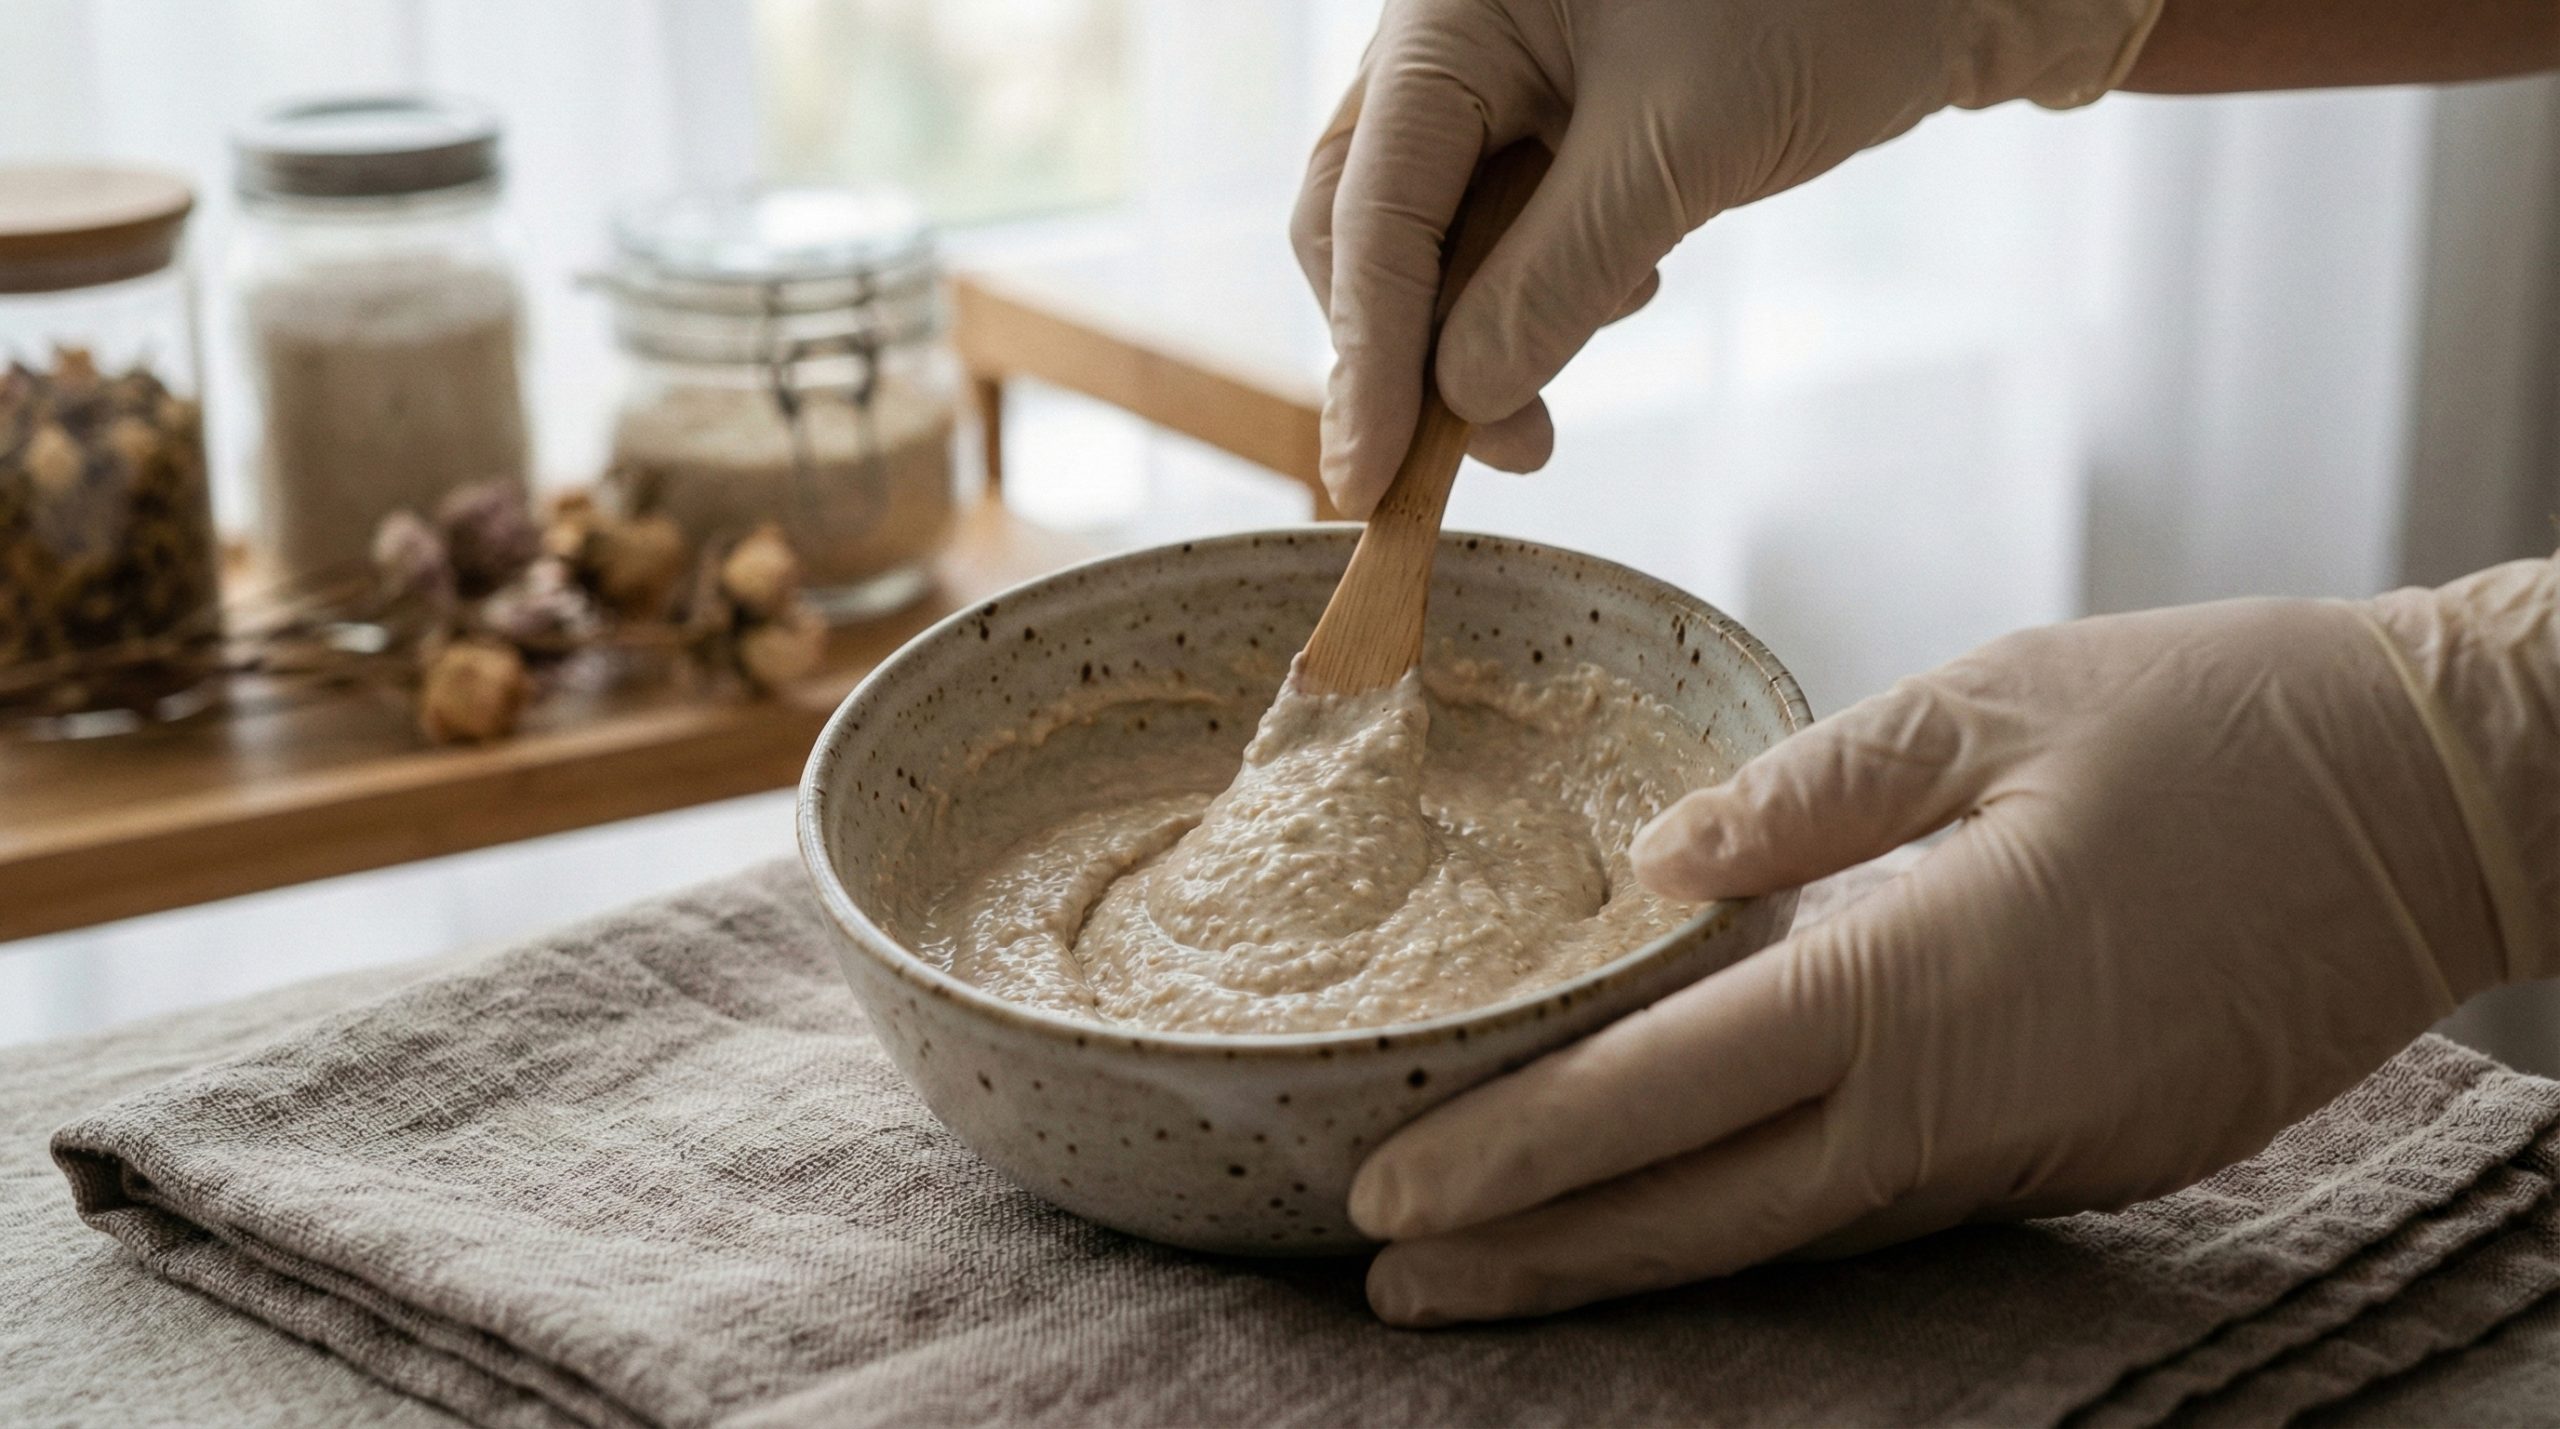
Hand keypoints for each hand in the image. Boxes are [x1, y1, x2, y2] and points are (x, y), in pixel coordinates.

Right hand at [1293, 0, 2161, 514]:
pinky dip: (1538, 276)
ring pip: (1431, 224)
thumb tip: (1461, 401)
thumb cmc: (1829, 7)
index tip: (1370, 481)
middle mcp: (1451, 27)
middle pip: (1364, 214)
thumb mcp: (1679, 156)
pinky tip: (1622, 283)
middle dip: (1410, 344)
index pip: (1366, 203)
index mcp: (1450, 9)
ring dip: (1482, 319)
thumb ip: (1552, 282)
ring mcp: (1502, 59)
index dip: (1366, 354)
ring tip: (1586, 345)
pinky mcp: (1558, 95)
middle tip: (1478, 454)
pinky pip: (1502, 210)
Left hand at [1350, 581, 2558, 1325]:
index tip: (1388, 1190)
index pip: (1662, 1096)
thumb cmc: (2219, 715)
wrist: (2456, 794)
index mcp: (1917, 979)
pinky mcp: (2095, 1163)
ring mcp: (2040, 1158)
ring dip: (1641, 1255)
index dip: (1512, 1153)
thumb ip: (1802, 795)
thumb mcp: (1989, 702)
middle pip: (1705, 1222)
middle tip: (1391, 1285)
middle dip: (1538, 1258)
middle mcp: (1966, 1106)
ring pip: (1796, 1235)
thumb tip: (1656, 869)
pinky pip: (1895, 1209)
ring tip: (1503, 1266)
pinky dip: (1774, 1220)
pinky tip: (1692, 1211)